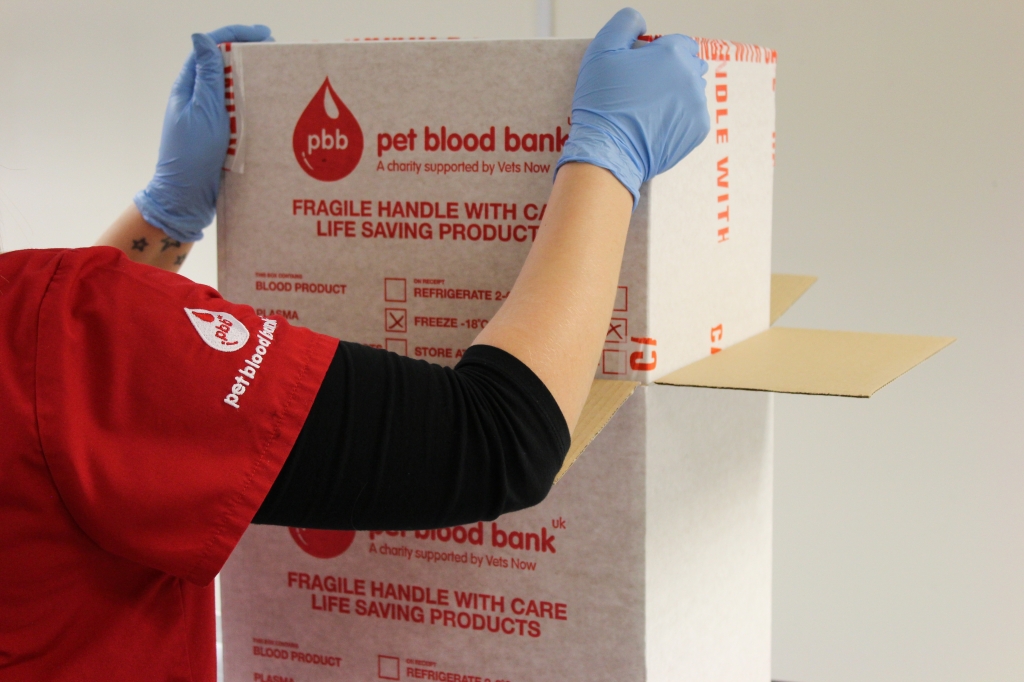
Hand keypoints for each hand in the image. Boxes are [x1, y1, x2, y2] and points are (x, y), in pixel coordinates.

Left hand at [134, 25, 272, 241]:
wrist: (185, 197)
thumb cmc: (191, 155)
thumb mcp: (203, 111)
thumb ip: (207, 76)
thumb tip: (202, 37)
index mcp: (189, 87)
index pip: (211, 47)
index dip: (236, 35)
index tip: (264, 34)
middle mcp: (197, 98)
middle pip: (222, 65)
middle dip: (249, 54)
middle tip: (276, 53)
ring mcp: (207, 117)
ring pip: (231, 89)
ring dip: (252, 80)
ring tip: (277, 78)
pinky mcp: (217, 135)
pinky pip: (236, 113)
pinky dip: (252, 106)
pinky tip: (268, 109)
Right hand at [555, 8, 710, 207]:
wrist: (608, 152)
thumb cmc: (602, 103)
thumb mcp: (601, 50)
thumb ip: (624, 24)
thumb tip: (642, 23)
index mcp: (673, 53)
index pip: (681, 43)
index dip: (661, 53)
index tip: (643, 69)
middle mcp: (692, 77)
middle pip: (690, 67)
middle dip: (672, 73)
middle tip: (644, 91)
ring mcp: (697, 106)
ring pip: (692, 92)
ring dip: (676, 96)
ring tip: (648, 111)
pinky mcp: (697, 131)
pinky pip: (692, 117)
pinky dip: (677, 120)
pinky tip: (655, 125)